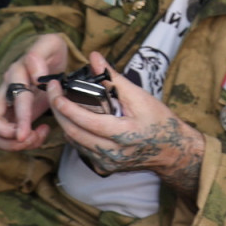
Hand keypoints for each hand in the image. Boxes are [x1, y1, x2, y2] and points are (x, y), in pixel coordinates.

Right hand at [0, 33, 68, 150]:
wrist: (50, 57)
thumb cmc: (50, 52)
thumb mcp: (51, 44)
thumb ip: (40, 52)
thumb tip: (35, 75)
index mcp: (15, 74)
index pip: (13, 97)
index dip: (20, 117)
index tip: (25, 132)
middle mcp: (5, 91)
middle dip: (5, 135)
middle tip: (27, 138)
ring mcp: (5, 106)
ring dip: (11, 143)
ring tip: (35, 137)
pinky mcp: (11, 117)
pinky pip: (5, 138)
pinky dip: (20, 143)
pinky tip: (39, 133)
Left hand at [49, 51, 206, 197]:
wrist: (173, 150)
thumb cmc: (159, 122)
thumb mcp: (140, 96)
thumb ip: (113, 77)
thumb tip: (95, 58)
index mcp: (122, 135)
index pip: (85, 121)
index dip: (66, 106)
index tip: (55, 90)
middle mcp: (112, 153)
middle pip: (73, 133)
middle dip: (58, 111)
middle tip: (52, 92)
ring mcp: (107, 163)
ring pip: (74, 142)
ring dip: (64, 122)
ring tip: (59, 102)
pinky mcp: (105, 166)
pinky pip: (82, 149)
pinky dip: (74, 132)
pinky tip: (73, 119)